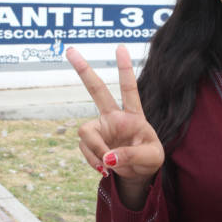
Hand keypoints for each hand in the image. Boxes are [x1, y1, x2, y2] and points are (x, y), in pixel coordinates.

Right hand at [66, 45, 163, 187]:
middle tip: (70, 50)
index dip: (125, 69)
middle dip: (84, 71)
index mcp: (133, 115)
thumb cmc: (149, 159)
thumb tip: (108, 157)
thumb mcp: (151, 158)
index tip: (120, 48)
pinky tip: (104, 167)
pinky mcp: (92, 143)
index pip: (129, 89)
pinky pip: (85, 150)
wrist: (138, 174)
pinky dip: (94, 161)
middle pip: (97, 90)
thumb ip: (132, 155)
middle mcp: (113, 117)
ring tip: (108, 165)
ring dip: (95, 150)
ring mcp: (101, 129)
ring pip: (86, 132)